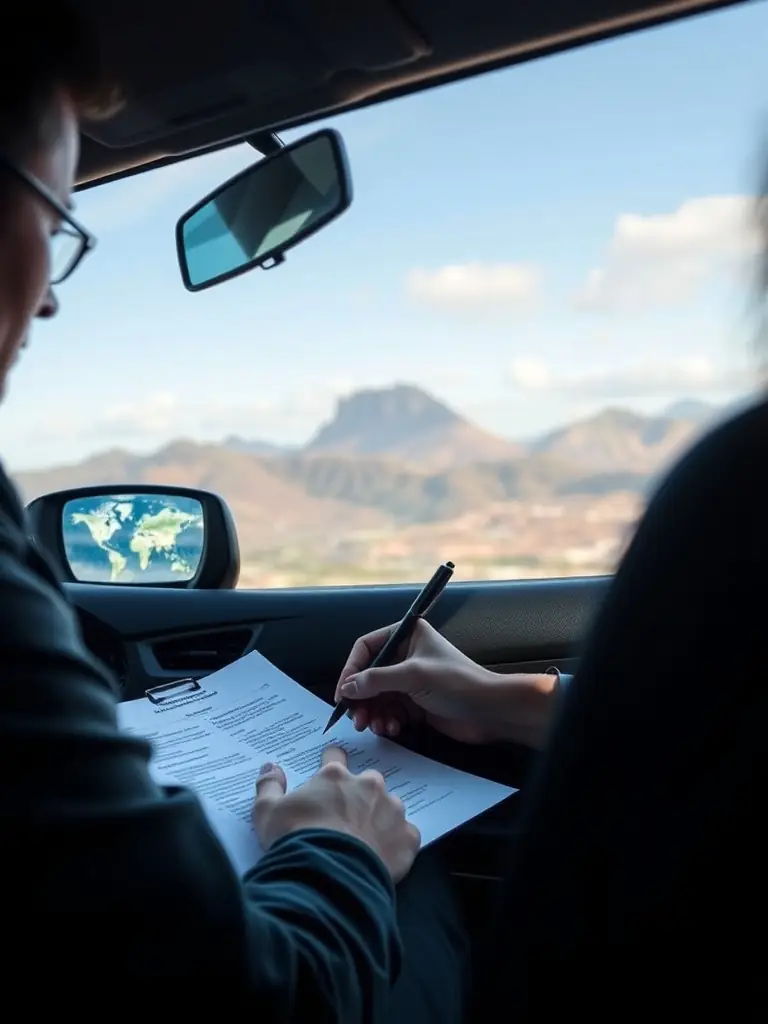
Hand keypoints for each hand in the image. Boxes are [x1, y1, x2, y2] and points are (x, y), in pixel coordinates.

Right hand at [253, 746, 420, 882]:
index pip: (334, 756)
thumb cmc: (295, 839)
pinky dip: (396, 844)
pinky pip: (406, 836)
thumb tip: (271, 767)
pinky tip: (383, 858)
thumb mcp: (267, 813)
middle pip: (367, 782)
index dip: (330, 764)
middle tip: (345, 820)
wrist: (328, 877)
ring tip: (365, 843)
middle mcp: (369, 785)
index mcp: (335, 776)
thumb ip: (269, 786)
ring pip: (389, 807)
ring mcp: (393, 810)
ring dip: (379, 819)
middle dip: (358, 796)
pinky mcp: (409, 838)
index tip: (328, 778)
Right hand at [335, 620, 559, 747]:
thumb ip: (377, 679)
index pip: (366, 647)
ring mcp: (410, 680)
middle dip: (361, 698)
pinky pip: (390, 710)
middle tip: (356, 719)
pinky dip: (387, 721)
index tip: (343, 692)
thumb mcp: (414, 676)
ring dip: (373, 713)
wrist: (490, 711)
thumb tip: (348, 687)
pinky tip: (392, 729)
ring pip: (377, 696)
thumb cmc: (458, 683)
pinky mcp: (415, 702)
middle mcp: (406, 655)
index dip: (351, 669)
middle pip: (369, 675)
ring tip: (376, 727)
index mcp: (407, 635)